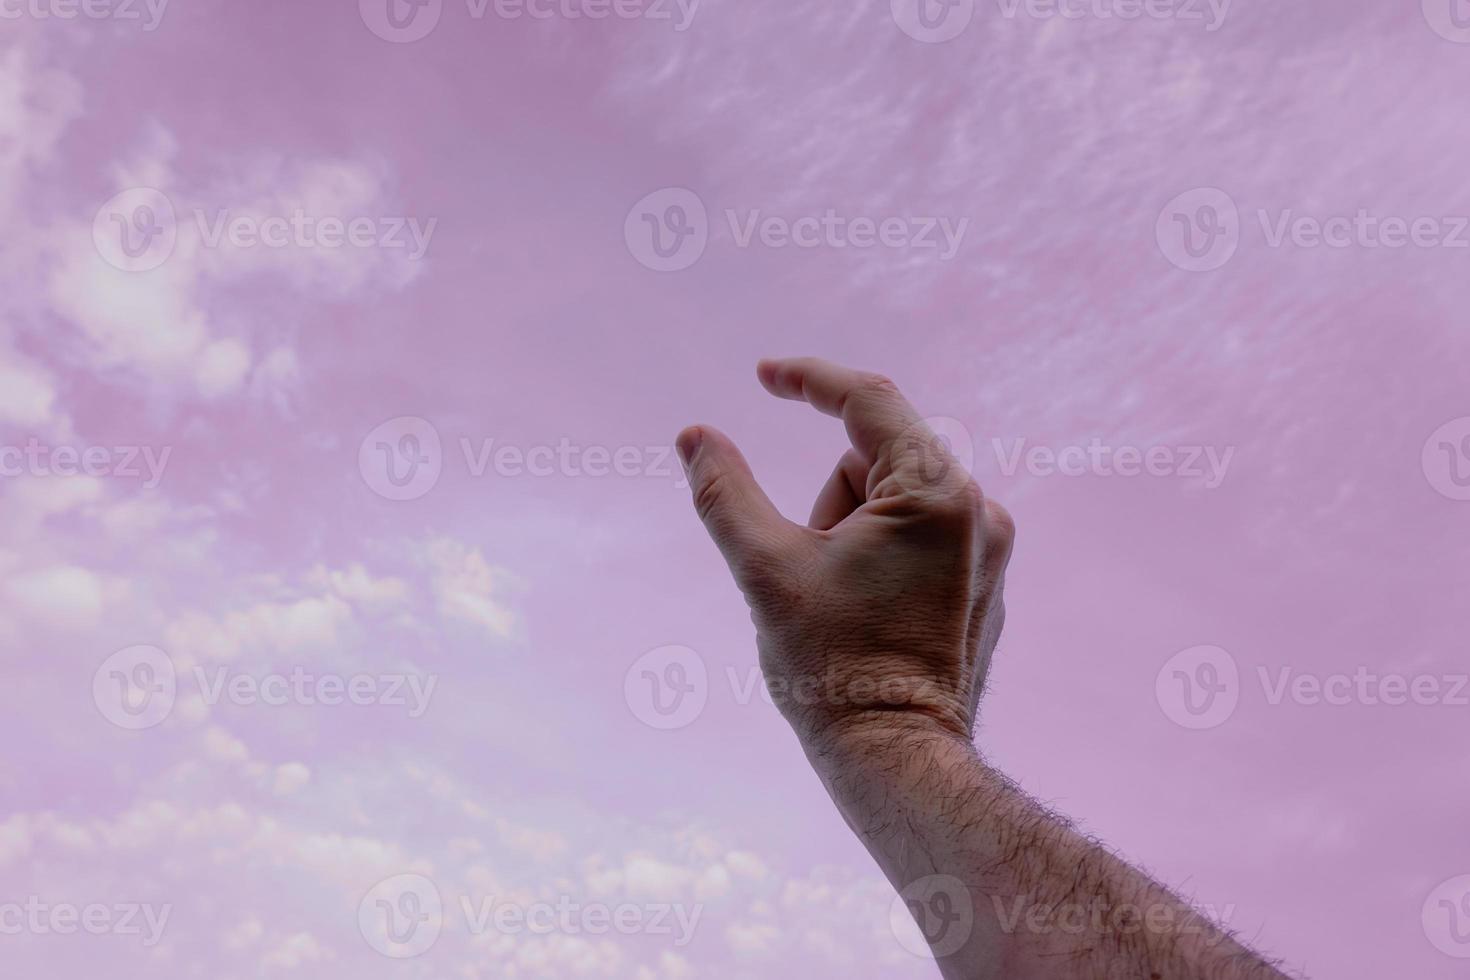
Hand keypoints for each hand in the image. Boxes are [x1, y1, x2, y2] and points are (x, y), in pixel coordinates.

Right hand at [676, 357, 1014, 749]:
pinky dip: (879, 551)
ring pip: (892, 499)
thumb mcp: (765, 568)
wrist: (897, 759)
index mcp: (936, 494)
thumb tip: (693, 436)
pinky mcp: (985, 581)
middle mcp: (979, 510)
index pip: (868, 399)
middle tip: (809, 571)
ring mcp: (989, 549)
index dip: (808, 378)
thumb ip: (725, 491)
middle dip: (827, 501)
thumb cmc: (832, 668)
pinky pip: (918, 534)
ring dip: (850, 528)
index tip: (763, 375)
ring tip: (841, 603)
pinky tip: (867, 614)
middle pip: (874, 459)